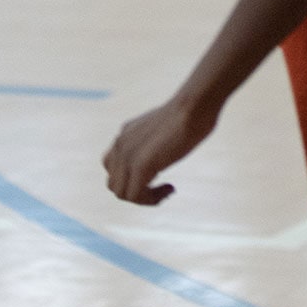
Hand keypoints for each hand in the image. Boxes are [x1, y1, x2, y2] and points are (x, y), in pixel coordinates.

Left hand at [103, 93, 217, 205]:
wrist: (193, 107)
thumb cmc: (190, 114)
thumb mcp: (163, 127)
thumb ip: (155, 140)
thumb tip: (163, 149)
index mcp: (125, 135)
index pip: (113, 168)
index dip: (132, 179)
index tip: (157, 176)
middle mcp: (120, 144)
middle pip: (114, 184)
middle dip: (137, 192)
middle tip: (162, 187)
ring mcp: (127, 155)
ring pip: (122, 194)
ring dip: (144, 199)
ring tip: (167, 190)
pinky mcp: (140, 165)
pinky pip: (135, 196)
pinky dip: (152, 199)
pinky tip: (170, 188)